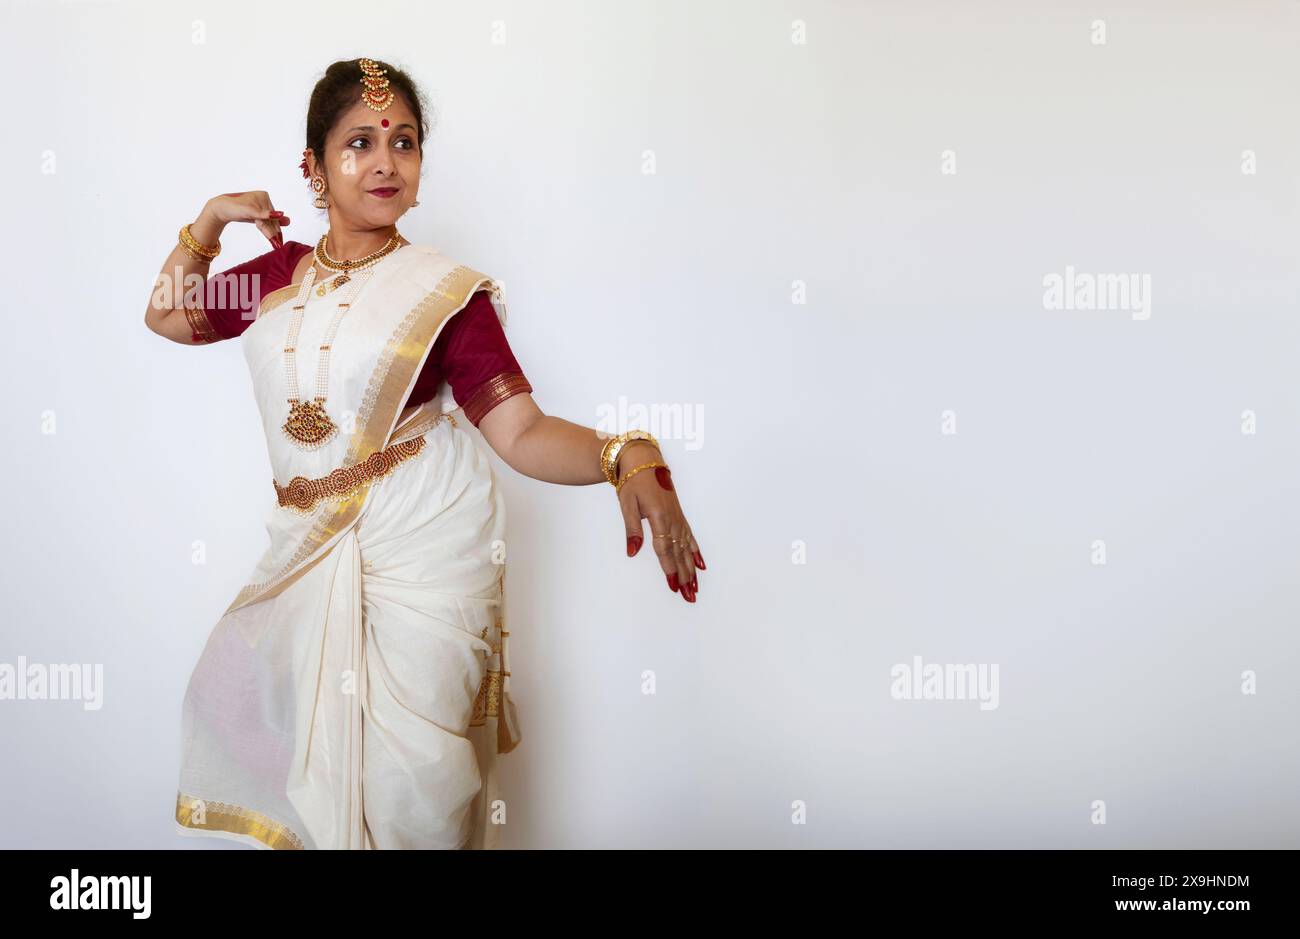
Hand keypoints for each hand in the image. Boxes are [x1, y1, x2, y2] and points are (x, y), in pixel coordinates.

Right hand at [204, 191, 290, 248]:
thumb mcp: (257, 216)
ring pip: (266, 221)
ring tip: (273, 242)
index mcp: (265, 196)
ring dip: (268, 232)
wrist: (221, 209)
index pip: (274, 216)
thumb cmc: (239, 212)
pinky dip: (268, 216)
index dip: (277, 229)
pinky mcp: (250, 206)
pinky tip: (277, 215)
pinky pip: (260, 213)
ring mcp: (256, 200)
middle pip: (271, 219)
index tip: (280, 241)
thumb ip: (271, 219)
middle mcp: (262, 196)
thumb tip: (288, 220)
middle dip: (274, 233)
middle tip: (278, 245)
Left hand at [617, 442, 705, 602]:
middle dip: (684, 576)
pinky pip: (690, 537)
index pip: (665, 548)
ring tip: (695, 588)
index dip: (670, 568)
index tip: (674, 585)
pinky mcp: (679, 516)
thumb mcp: (626, 504)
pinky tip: (700, 566)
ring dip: (691, 570)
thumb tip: (633, 552)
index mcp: (659, 516)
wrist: (643, 461)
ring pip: (686, 548)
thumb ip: (632, 529)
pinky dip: (695, 552)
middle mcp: (672, 518)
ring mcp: (678, 517)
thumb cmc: (632, 482)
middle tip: (689, 596)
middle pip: (679, 553)